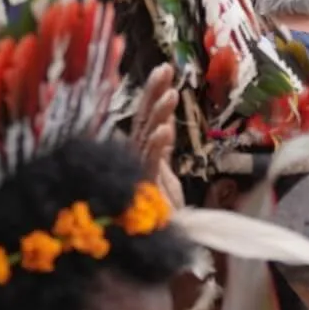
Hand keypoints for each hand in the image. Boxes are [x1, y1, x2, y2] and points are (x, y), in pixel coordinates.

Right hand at [127, 63, 183, 207]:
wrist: (162, 240)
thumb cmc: (161, 210)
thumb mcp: (165, 173)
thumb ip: (161, 150)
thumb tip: (162, 125)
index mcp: (143, 152)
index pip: (148, 117)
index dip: (154, 93)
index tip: (165, 69)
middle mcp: (137, 158)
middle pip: (144, 120)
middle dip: (153, 93)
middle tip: (164, 69)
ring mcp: (139, 172)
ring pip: (147, 137)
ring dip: (158, 114)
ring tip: (171, 93)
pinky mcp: (144, 189)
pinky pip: (150, 164)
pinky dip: (157, 146)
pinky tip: (165, 130)